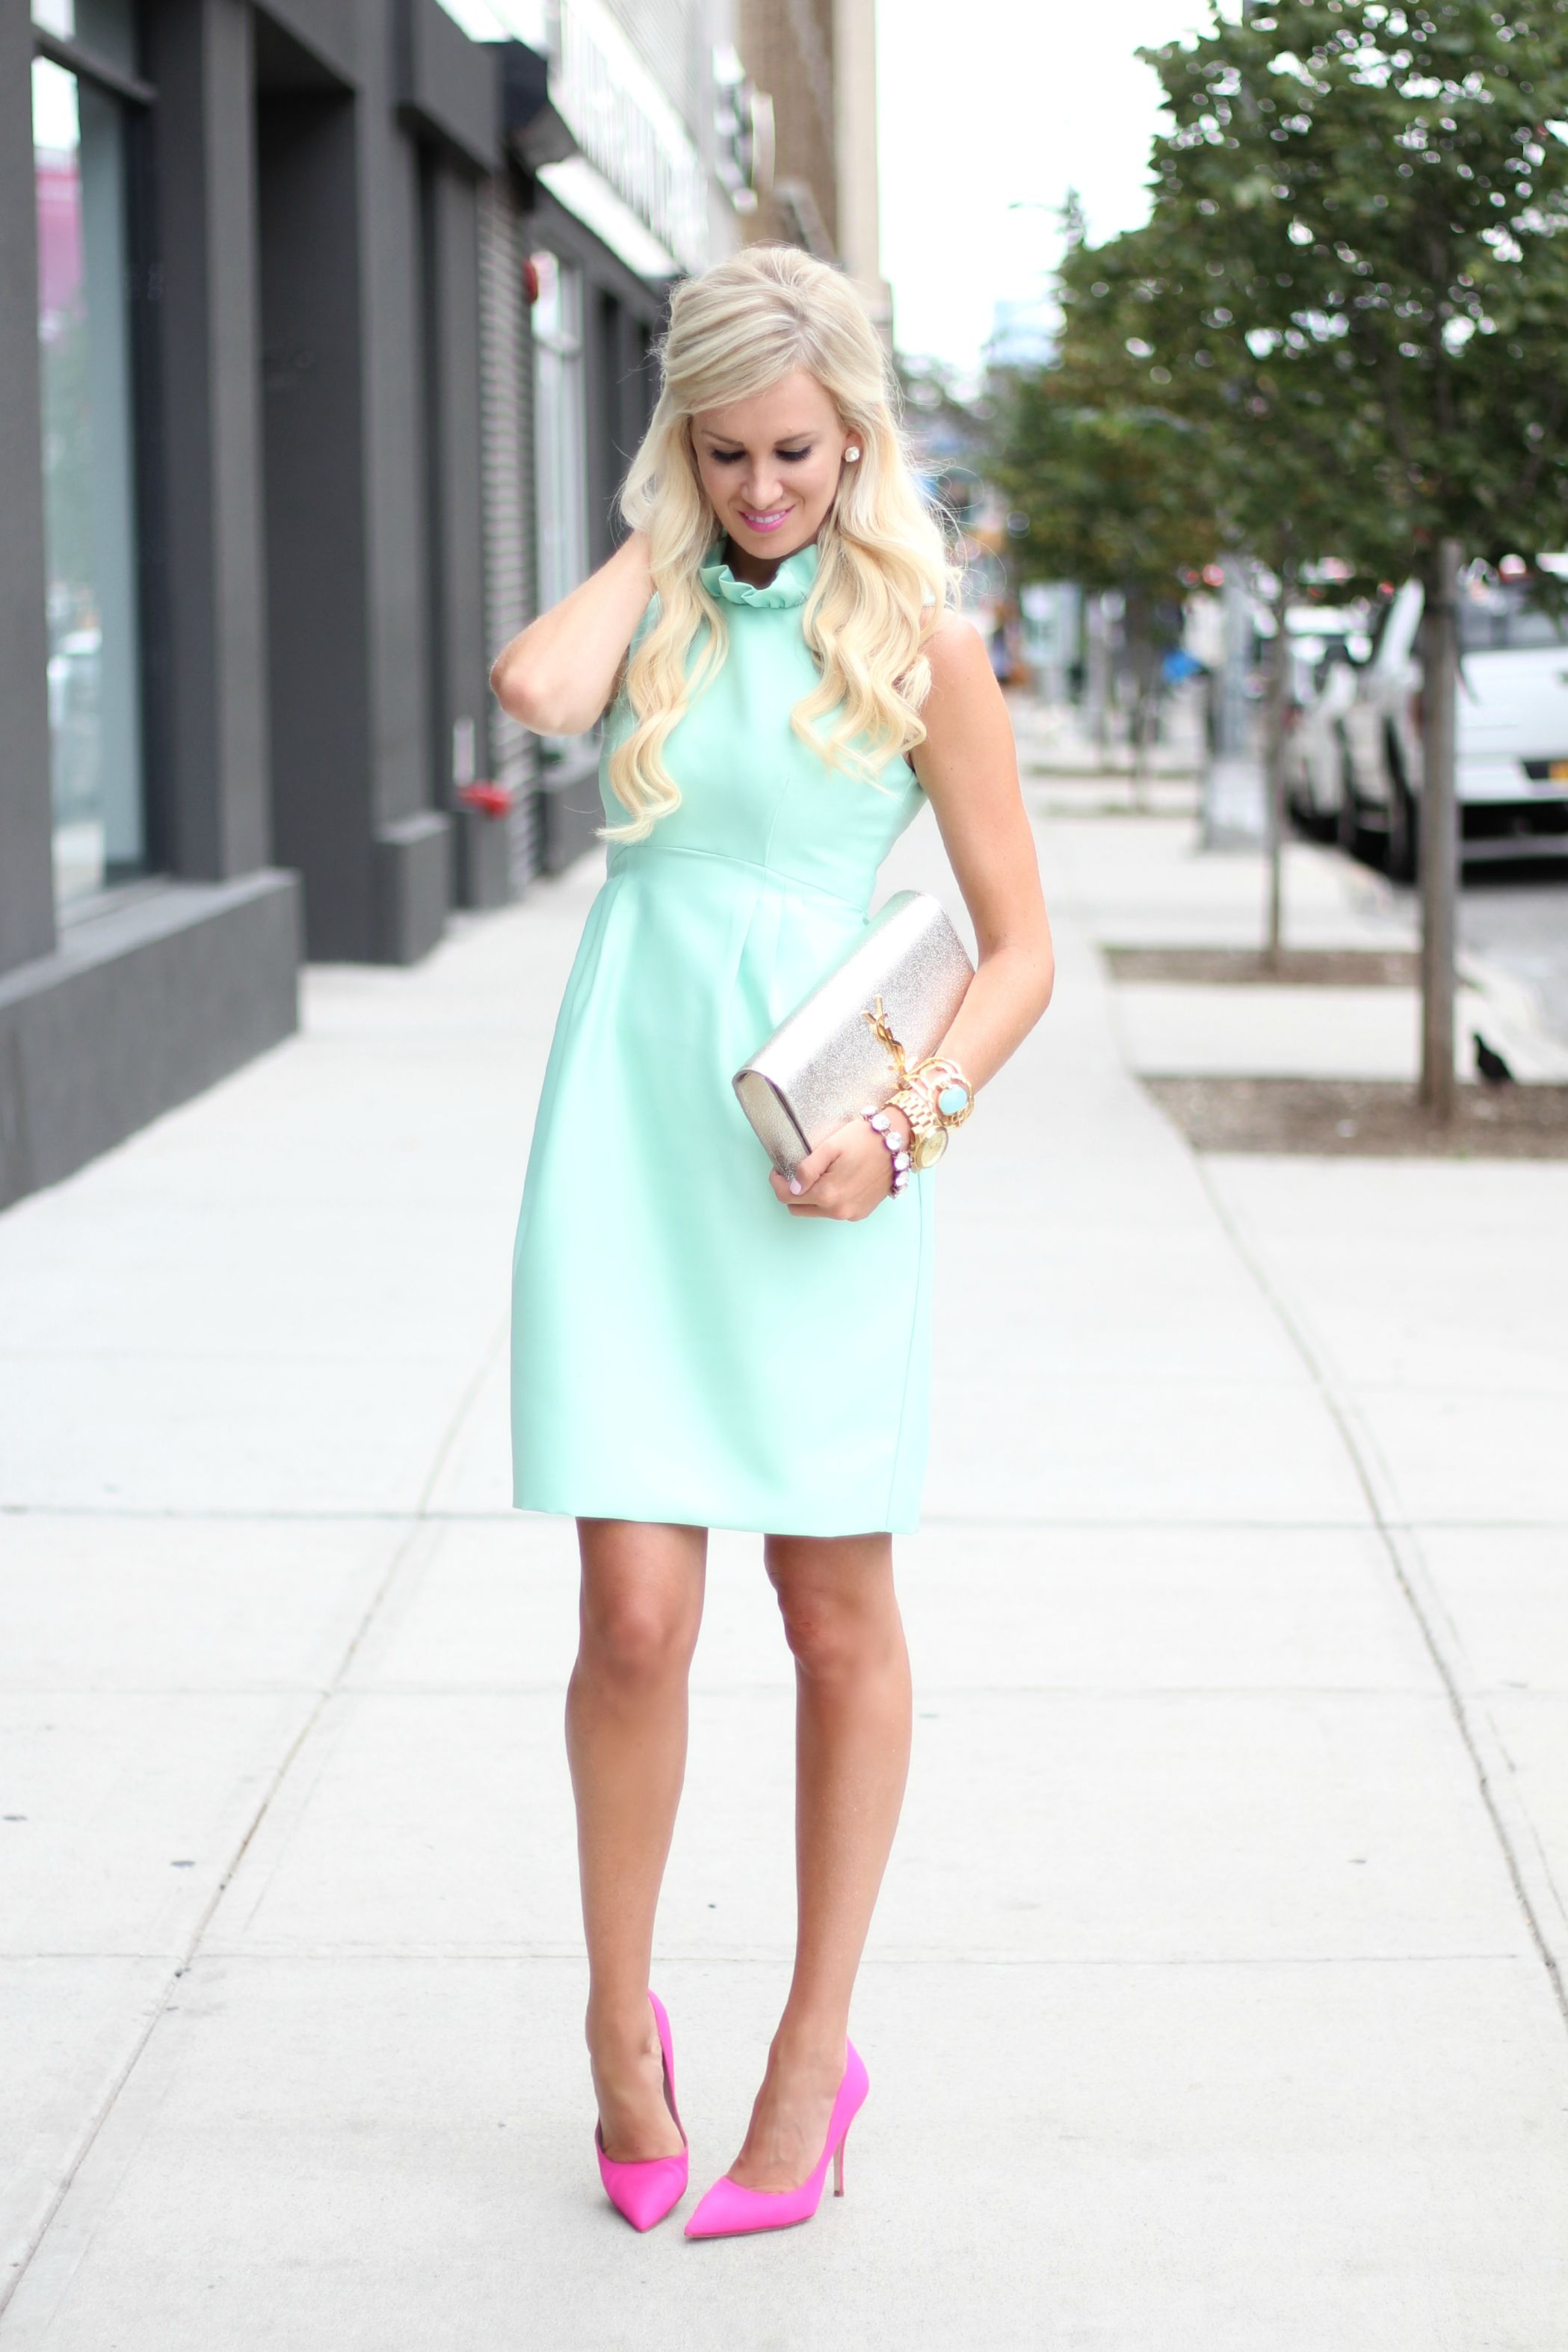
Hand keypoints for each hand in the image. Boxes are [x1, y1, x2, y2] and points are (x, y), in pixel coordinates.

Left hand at [769, 1107, 912, 1218]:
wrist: (897, 1144)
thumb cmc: (864, 1140)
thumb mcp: (831, 1146)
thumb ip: (807, 1168)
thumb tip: (793, 1186)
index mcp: (827, 1193)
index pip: (785, 1197)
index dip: (777, 1181)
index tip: (779, 1169)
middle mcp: (837, 1210)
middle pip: (797, 1209)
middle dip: (792, 1191)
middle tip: (798, 1171)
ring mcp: (850, 1214)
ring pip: (815, 1212)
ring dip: (810, 1197)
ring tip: (819, 1174)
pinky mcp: (860, 1213)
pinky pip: (834, 1212)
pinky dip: (829, 1200)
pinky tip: (837, 1181)